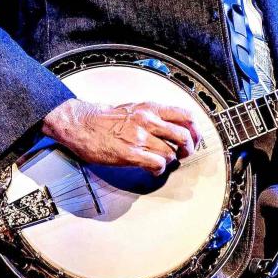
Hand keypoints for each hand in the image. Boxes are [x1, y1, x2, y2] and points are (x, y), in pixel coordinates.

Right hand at [42, 98, 202, 175]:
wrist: (82, 124)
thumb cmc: (106, 117)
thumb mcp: (136, 108)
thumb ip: (155, 115)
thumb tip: (173, 126)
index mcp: (151, 108)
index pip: (185, 115)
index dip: (195, 129)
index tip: (195, 138)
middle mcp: (148, 120)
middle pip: (184, 135)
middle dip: (189, 148)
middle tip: (185, 154)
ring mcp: (139, 137)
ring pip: (170, 152)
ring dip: (171, 161)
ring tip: (163, 161)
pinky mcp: (130, 153)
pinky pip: (156, 164)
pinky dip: (159, 170)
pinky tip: (154, 169)